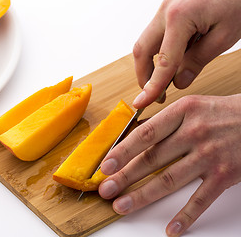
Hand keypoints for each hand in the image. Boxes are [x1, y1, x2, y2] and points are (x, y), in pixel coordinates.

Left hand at [98, 94, 240, 235]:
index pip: (145, 134)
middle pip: (152, 159)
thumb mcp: (191, 106)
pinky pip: (201, 199)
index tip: (106, 165)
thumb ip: (164, 121)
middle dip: (124, 177)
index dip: (122, 151)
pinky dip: (185, 216)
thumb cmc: (222, 112)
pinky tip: (171, 228)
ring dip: (142, 196)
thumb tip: (132, 137)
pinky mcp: (225, 175)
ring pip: (169, 180)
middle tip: (105, 189)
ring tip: (122, 206)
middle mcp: (194, 133)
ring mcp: (209, 156)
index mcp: (183, 112)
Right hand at [132, 0, 240, 108]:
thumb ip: (198, 60)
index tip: (142, 103)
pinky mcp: (169, 7)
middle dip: (145, 76)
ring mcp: (165, 6)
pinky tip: (179, 55)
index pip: (162, 62)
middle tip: (156, 93)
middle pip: (141, 50)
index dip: (152, 87)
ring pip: (146, 42)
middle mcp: (165, 10)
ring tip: (171, 75)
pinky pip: (157, 33)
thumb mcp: (225, 35)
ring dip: (153, 63)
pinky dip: (162, 49)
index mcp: (179, 17)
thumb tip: (178, 82)